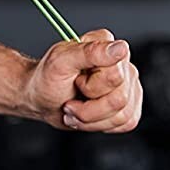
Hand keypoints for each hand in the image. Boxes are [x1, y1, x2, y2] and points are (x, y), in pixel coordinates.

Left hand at [23, 27, 142, 133]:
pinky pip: (126, 122)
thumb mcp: (60, 62)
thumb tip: (119, 48)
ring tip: (75, 108)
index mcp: (106, 45)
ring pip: (123, 114)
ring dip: (92, 118)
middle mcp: (120, 63)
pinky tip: (86, 115)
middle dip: (89, 108)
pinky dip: (100, 125)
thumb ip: (89, 52)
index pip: (115, 75)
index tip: (75, 81)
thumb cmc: (46, 80)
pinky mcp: (128, 104)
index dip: (91, 86)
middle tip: (70, 100)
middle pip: (120, 98)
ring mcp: (126, 84)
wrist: (41, 101)